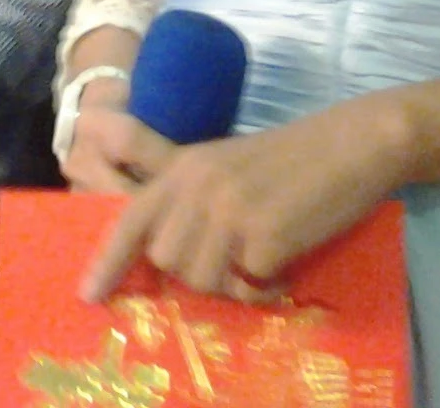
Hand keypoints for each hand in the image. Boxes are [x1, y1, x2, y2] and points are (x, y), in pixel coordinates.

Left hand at [80, 99, 407, 304]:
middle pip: (166, 260)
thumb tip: (161, 251)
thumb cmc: (291, 157)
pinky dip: (266, 287)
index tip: (89, 295)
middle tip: (231, 262)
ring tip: (260, 263)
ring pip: (202, 279)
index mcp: (185, 167)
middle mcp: (198, 186)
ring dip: (230, 285)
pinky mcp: (265, 234)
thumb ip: (187, 197)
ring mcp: (230, 210)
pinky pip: (248, 286)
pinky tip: (285, 266)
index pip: (132, 217)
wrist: (351, 144)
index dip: (107, 260)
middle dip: (193, 273)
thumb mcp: (224, 163)